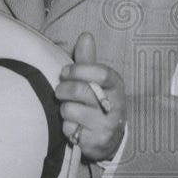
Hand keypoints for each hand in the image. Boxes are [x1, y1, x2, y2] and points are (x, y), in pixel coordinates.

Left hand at [56, 32, 125, 161]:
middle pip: (81, 91)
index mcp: (117, 85)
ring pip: (70, 111)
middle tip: (60, 91)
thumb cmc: (98, 101)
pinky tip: (74, 126)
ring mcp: (107, 125)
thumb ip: (88, 60)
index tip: (65, 71)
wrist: (110, 136)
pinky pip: (69, 130)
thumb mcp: (97, 80)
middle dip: (63, 89)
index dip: (78, 70)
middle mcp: (116, 105)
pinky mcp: (97, 142)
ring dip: (63, 109)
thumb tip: (86, 35)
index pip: (100, 73)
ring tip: (70, 110)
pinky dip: (66, 127)